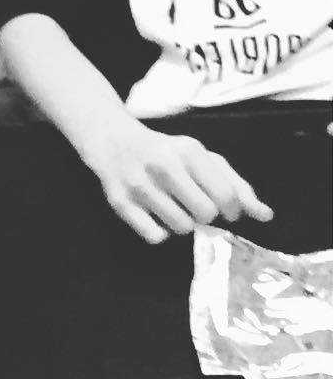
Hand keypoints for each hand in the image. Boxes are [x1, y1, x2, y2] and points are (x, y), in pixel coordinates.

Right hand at [81, 118, 273, 244]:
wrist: (113, 141)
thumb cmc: (166, 152)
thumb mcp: (202, 158)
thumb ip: (235, 185)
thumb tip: (265, 216)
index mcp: (187, 151)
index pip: (225, 195)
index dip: (232, 210)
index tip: (225, 208)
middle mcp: (162, 166)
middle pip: (204, 214)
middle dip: (204, 215)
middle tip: (194, 205)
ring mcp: (138, 185)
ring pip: (180, 228)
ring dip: (182, 223)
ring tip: (173, 207)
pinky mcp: (120, 203)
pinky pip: (155, 237)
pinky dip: (160, 231)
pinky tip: (155, 214)